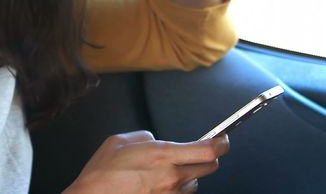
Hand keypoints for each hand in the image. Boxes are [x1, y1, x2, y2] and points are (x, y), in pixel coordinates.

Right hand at [65, 130, 229, 192]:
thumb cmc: (101, 173)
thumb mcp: (120, 141)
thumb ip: (145, 138)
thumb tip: (157, 142)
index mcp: (162, 155)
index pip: (207, 150)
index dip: (221, 144)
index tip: (223, 140)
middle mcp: (171, 177)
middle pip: (209, 168)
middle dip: (208, 159)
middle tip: (199, 155)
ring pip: (194, 186)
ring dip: (188, 179)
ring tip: (167, 176)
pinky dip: (174, 192)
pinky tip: (157, 188)